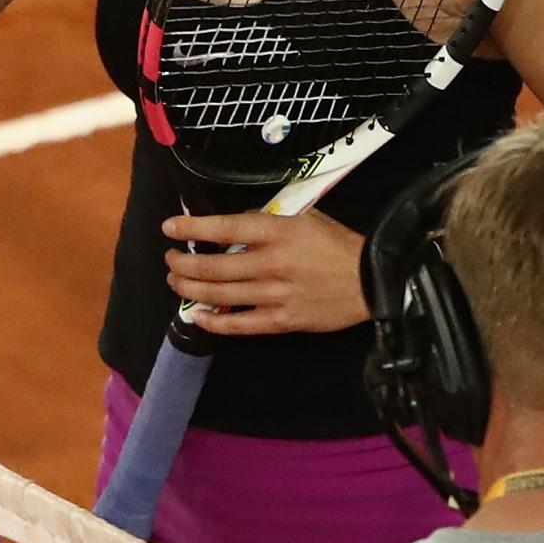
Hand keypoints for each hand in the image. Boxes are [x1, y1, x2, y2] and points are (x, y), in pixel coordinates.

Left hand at [161, 208, 368, 335]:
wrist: (373, 281)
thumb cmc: (338, 245)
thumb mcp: (306, 218)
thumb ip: (267, 220)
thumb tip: (232, 224)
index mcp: (278, 232)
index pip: (225, 227)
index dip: (192, 228)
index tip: (169, 228)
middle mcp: (271, 263)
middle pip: (213, 265)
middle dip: (183, 262)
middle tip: (171, 259)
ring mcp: (275, 295)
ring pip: (219, 294)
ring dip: (190, 288)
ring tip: (177, 281)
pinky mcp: (282, 321)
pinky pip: (239, 324)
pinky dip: (214, 321)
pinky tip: (198, 315)